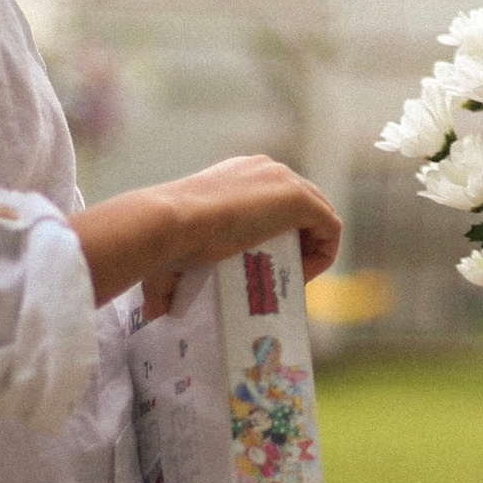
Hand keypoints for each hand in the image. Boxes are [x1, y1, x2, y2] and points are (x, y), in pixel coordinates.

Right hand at [76, 155, 341, 305]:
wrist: (171, 222)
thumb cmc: (166, 237)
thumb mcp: (172, 254)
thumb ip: (167, 280)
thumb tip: (152, 313)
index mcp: (240, 174)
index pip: (275, 201)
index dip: (280, 236)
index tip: (265, 266)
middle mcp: (267, 169)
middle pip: (303, 208)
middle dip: (299, 243)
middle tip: (282, 277)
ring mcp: (285, 180)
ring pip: (320, 217)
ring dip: (312, 251)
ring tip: (292, 282)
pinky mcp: (300, 199)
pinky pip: (330, 228)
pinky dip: (324, 254)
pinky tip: (303, 278)